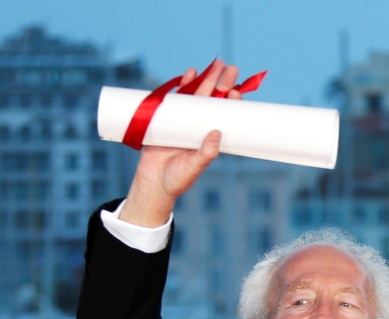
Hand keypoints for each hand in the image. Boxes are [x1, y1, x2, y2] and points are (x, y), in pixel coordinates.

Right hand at [119, 60, 243, 227]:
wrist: (152, 183)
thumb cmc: (177, 179)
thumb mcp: (193, 167)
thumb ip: (205, 154)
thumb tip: (216, 134)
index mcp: (211, 138)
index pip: (225, 116)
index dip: (231, 104)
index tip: (236, 93)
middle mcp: (200, 127)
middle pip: (214, 101)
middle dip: (223, 84)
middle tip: (232, 69)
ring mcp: (184, 121)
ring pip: (197, 96)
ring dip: (206, 80)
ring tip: (216, 65)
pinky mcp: (166, 118)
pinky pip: (176, 98)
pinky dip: (184, 85)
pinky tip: (192, 73)